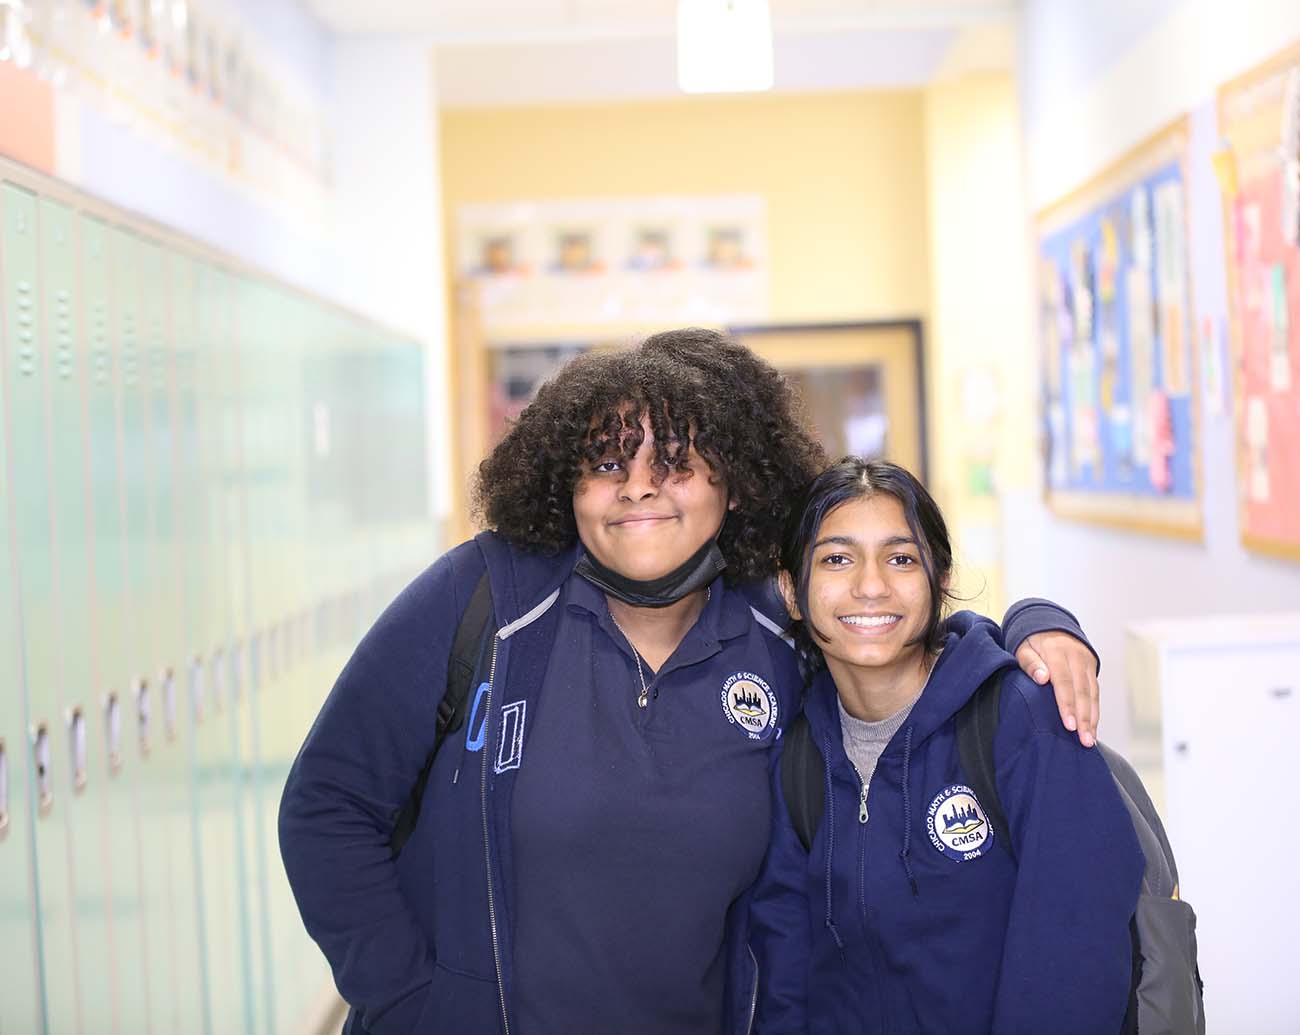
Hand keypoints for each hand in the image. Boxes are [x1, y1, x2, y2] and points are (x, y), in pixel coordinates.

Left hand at [1014, 631, 1099, 747]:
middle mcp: (1076, 657)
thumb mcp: (1023, 647)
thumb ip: (1030, 663)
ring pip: (1092, 693)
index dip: (1067, 704)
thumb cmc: (1031, 641)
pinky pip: (1095, 692)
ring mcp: (1086, 663)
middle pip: (1082, 691)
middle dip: (1085, 718)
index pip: (1064, 681)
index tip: (1069, 725)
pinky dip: (1095, 710)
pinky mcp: (1091, 669)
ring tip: (1090, 740)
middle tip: (1085, 740)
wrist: (1050, 624)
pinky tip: (1092, 728)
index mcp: (1057, 651)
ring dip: (1093, 718)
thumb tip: (1042, 678)